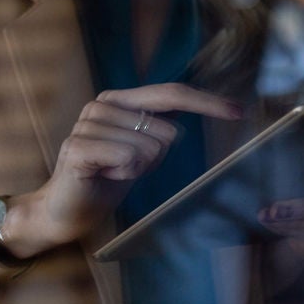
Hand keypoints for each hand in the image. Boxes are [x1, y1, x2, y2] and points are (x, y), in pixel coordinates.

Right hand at [7, 83, 242, 257]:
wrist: (66, 210)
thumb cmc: (105, 180)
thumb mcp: (141, 154)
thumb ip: (159, 132)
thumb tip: (185, 122)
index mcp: (120, 101)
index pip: (170, 93)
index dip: (205, 102)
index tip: (237, 111)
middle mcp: (102, 105)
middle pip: (165, 130)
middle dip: (155, 159)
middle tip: (125, 169)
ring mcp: (87, 124)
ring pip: (148, 147)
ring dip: (136, 170)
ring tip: (111, 174)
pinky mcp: (78, 147)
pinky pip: (127, 158)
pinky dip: (124, 174)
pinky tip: (104, 177)